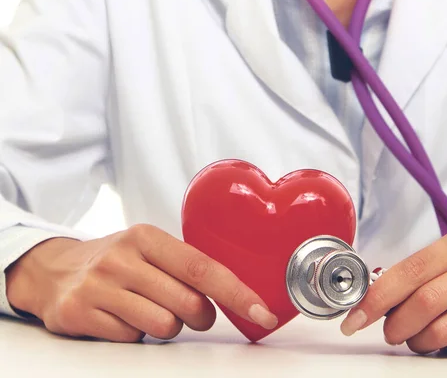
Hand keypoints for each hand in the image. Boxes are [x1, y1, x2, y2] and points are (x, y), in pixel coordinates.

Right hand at [6, 224, 277, 341]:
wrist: (54, 270)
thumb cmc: (116, 260)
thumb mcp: (148, 248)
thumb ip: (184, 265)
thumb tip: (232, 291)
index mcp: (147, 237)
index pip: (202, 267)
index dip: (236, 292)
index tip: (262, 312)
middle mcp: (123, 257)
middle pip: (187, 302)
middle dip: (199, 315)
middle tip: (190, 311)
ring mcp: (100, 285)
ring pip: (163, 325)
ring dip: (167, 327)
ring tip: (149, 310)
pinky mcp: (80, 312)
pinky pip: (130, 339)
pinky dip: (134, 335)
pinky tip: (121, 317)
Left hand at [340, 225, 446, 353]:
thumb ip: (430, 269)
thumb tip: (381, 292)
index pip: (411, 268)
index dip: (377, 296)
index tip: (356, 316)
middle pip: (424, 301)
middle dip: (396, 324)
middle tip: (390, 332)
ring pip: (444, 329)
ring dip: (421, 341)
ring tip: (419, 339)